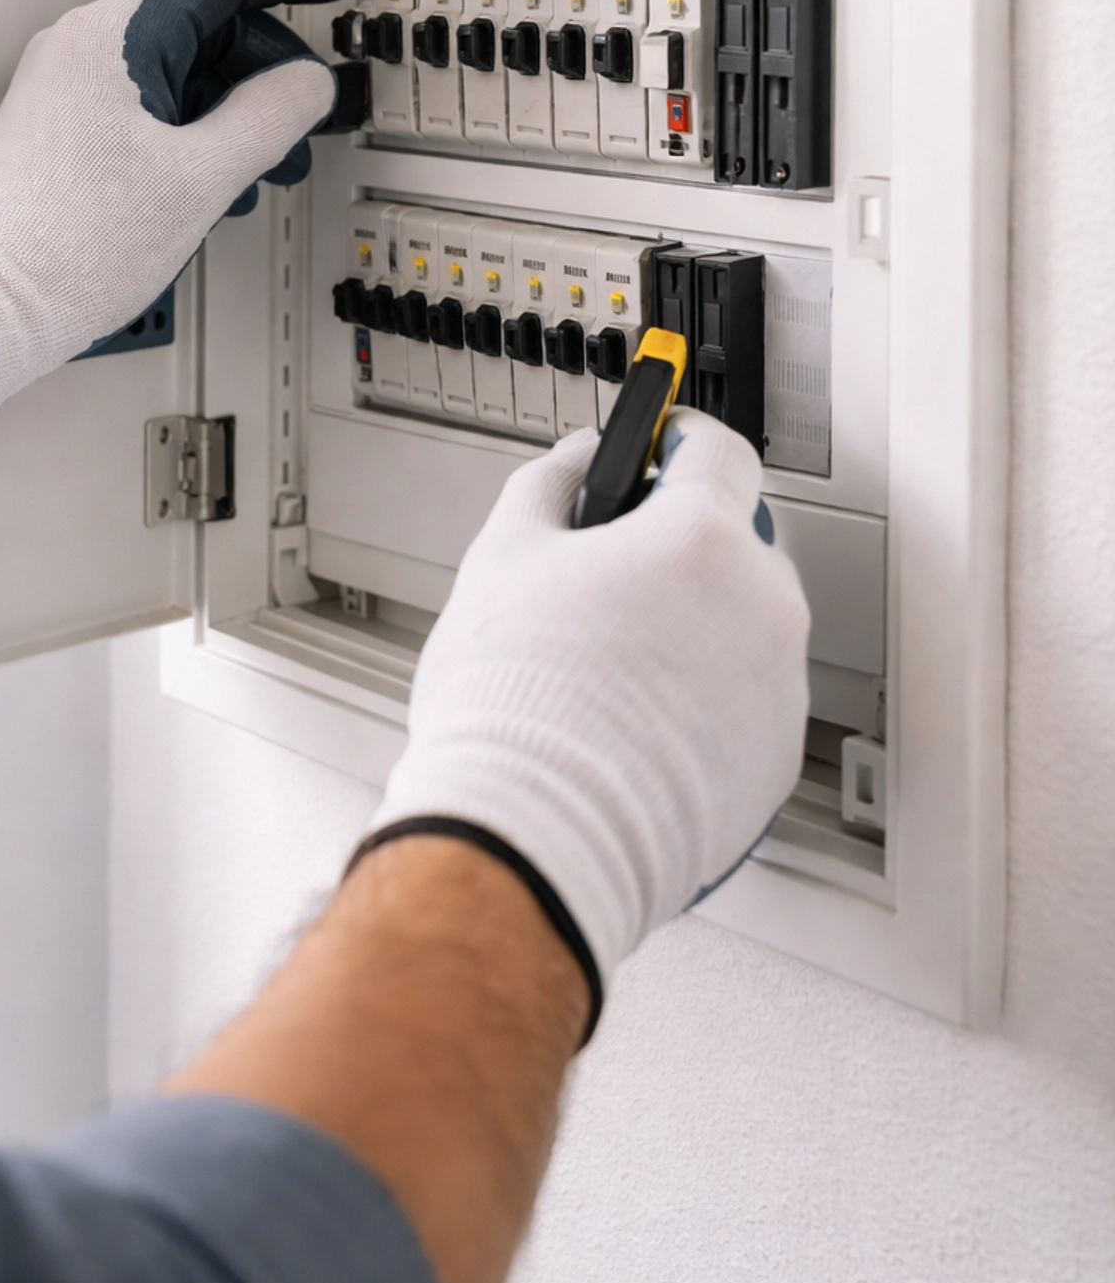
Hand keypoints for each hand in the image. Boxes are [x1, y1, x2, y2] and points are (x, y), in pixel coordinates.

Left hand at [0, 0, 362, 446]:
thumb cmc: (69, 248)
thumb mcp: (203, 178)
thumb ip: (269, 116)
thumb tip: (307, 83)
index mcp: (114, 37)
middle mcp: (81, 48)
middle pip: (202, 22)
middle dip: (266, 68)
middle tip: (306, 115)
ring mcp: (65, 88)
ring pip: (176, 68)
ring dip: (232, 109)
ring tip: (264, 168)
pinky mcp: (58, 128)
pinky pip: (146, 104)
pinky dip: (193, 130)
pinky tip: (212, 185)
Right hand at [365, 410, 809, 1000]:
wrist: (532, 841)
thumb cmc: (515, 708)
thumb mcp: (504, 556)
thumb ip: (551, 484)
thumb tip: (578, 461)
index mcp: (703, 541)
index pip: (719, 451)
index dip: (678, 440)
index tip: (657, 448)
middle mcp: (762, 609)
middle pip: (736, 544)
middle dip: (681, 549)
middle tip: (611, 575)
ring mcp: (778, 692)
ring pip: (745, 630)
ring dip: (695, 630)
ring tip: (611, 668)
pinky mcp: (773, 765)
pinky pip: (747, 707)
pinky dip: (704, 705)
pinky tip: (634, 724)